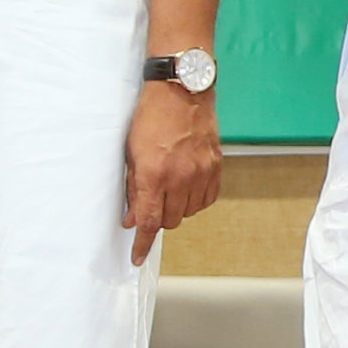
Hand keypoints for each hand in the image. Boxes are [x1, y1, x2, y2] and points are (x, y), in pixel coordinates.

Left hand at [125, 80, 224, 266]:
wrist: (181, 91)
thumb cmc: (151, 117)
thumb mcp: (132, 153)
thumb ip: (134, 189)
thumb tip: (132, 217)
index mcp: (154, 174)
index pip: (148, 222)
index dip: (142, 244)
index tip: (137, 257)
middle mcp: (180, 178)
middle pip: (169, 221)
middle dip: (157, 217)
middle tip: (152, 201)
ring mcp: (201, 173)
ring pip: (188, 212)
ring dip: (176, 208)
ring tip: (169, 188)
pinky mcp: (215, 167)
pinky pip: (206, 200)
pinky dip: (195, 200)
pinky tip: (187, 187)